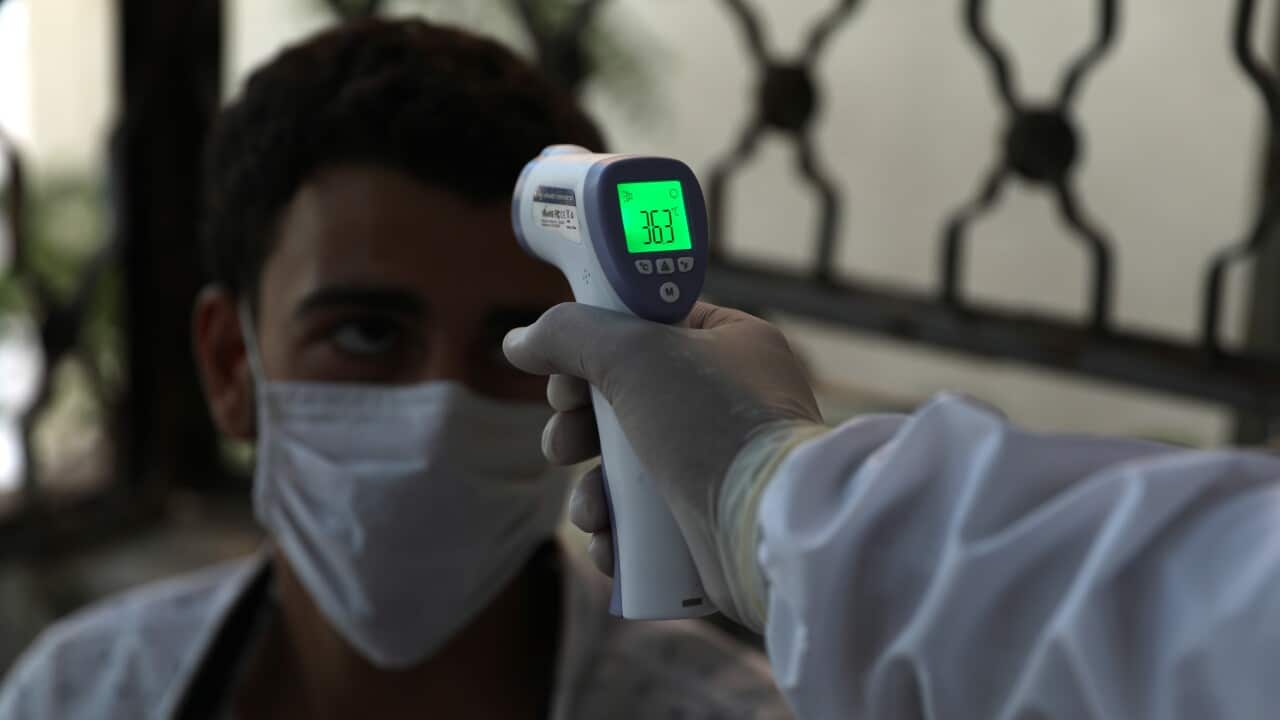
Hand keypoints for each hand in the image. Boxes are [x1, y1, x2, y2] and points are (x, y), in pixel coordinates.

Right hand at [504, 302, 822, 619]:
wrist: (768, 531)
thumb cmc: (712, 425)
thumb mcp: (634, 353)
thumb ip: (570, 335)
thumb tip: (518, 342)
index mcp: (730, 342)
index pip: (648, 327)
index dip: (594, 349)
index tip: (562, 375)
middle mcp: (730, 400)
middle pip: (625, 401)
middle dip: (579, 429)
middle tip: (565, 444)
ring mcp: (721, 464)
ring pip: (627, 467)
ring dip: (592, 490)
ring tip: (592, 511)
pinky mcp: (710, 522)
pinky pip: (645, 520)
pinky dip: (618, 532)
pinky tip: (609, 544)